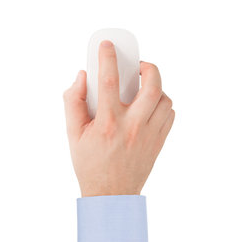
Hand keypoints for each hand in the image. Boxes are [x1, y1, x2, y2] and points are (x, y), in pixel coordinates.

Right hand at [63, 40, 174, 196]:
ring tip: (144, 89)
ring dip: (156, 87)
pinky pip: (169, 115)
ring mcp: (149, 135)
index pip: (109, 80)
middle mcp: (132, 127)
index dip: (107, 57)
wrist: (110, 194)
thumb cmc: (90, 165)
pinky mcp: (158, 142)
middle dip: (147, 67)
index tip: (107, 46)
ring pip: (165, 99)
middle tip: (138, 67)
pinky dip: (163, 105)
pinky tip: (150, 107)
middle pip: (152, 85)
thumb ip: (73, 102)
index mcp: (107, 123)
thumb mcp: (72, 135)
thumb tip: (81, 78)